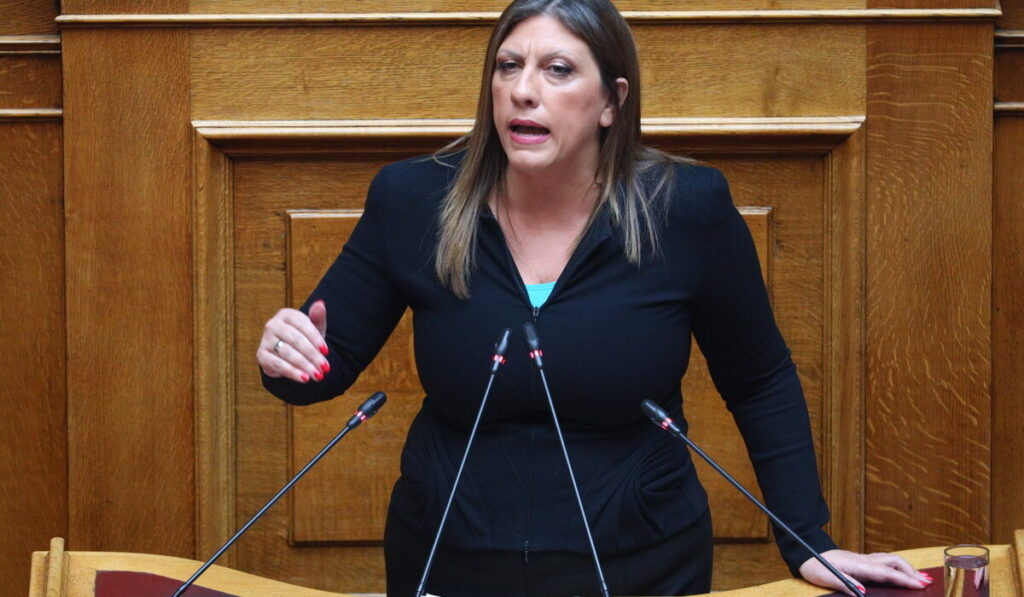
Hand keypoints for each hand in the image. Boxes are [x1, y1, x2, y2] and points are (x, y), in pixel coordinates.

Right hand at [257, 299, 330, 382]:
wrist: (290, 355)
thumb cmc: (305, 338)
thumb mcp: (314, 328)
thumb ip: (318, 317)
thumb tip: (320, 304)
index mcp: (287, 314)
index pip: (303, 324)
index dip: (316, 339)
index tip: (326, 351)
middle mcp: (273, 324)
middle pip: (296, 340)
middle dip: (312, 355)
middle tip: (325, 368)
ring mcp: (265, 340)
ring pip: (287, 353)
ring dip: (305, 365)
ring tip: (318, 375)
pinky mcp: (261, 355)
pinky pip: (277, 364)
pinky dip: (292, 372)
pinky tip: (304, 378)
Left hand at [799, 549, 933, 594]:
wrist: (804, 552)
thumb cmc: (813, 564)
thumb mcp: (825, 577)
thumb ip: (845, 584)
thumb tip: (862, 592)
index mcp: (857, 564)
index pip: (886, 572)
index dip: (904, 579)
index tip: (920, 584)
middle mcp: (863, 560)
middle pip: (893, 562)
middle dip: (911, 571)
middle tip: (927, 582)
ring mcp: (862, 559)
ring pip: (890, 560)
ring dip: (906, 568)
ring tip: (920, 578)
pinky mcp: (860, 561)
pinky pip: (884, 562)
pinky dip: (896, 567)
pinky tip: (900, 573)